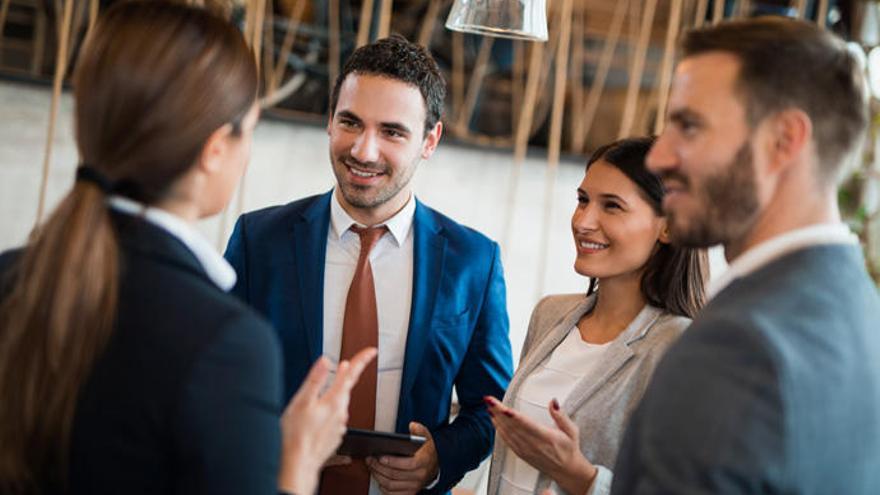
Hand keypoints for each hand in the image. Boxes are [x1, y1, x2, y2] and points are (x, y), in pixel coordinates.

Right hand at [277, 348, 376, 493]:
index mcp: (334, 400)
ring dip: (334, 394)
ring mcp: (339, 425)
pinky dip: (329, 412)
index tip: (372, 351)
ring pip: (339, 403)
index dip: (361, 360)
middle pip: (346, 387)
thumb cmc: (296, 434)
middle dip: (345, 376)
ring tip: (324, 391)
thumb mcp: (302, 401)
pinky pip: (334, 418)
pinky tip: (317, 416)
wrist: (298, 464)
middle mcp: (341, 412)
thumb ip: (315, 379)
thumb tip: (326, 361)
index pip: (351, 374)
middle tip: (345, 365)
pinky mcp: (334, 436)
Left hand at [366, 422, 439, 494]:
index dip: (392, 461)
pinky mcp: (409, 493)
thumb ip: (420, 430)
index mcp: (424, 462)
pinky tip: (378, 478)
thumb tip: (412, 425)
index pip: (408, 464)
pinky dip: (383, 488)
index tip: (380, 457)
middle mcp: (419, 476)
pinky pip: (392, 494)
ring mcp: (414, 486)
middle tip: (370, 459)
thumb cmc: (426, 452)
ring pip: (391, 485)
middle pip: (395, 475)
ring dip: (378, 476)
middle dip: (379, 467)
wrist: (434, 467)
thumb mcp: (426, 437)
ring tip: (371, 467)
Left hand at [486, 396, 596, 494]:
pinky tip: (494, 420)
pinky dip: (499, 429)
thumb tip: (553, 402)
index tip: (504, 408)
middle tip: (489, 400)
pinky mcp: (521, 453)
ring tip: (489, 406)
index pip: (527, 425)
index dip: (514, 416)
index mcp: (546, 437)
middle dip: (499, 412)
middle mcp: (534, 445)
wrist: (566, 470)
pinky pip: (507, 440)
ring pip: (507, 433)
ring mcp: (526, 450)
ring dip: (496, 419)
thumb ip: (561, 416)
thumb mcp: (571, 431)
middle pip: (513, 426)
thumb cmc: (568, 448)